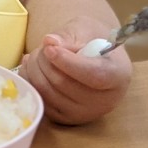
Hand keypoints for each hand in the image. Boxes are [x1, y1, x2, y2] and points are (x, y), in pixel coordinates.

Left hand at [17, 17, 132, 124]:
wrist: (92, 56)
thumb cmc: (90, 39)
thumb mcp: (83, 28)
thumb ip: (67, 36)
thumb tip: (49, 42)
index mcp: (118, 74)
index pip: (94, 75)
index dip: (67, 62)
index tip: (49, 48)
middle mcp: (106, 100)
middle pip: (65, 84)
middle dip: (44, 61)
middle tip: (42, 46)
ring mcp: (86, 113)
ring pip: (48, 94)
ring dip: (34, 70)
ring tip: (37, 55)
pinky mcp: (67, 119)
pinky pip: (40, 102)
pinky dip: (30, 82)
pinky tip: (32, 68)